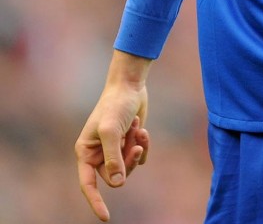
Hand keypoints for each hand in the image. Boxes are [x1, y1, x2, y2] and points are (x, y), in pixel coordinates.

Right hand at [75, 84, 149, 220]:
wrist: (130, 85)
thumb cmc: (115, 105)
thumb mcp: (111, 131)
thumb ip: (113, 158)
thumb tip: (117, 183)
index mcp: (86, 151)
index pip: (88, 184)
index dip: (95, 201)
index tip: (106, 217)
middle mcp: (98, 153)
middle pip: (114, 177)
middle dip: (127, 162)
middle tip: (135, 146)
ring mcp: (114, 149)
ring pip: (128, 168)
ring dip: (136, 150)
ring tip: (138, 129)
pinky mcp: (129, 143)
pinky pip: (139, 158)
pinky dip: (143, 145)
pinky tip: (142, 128)